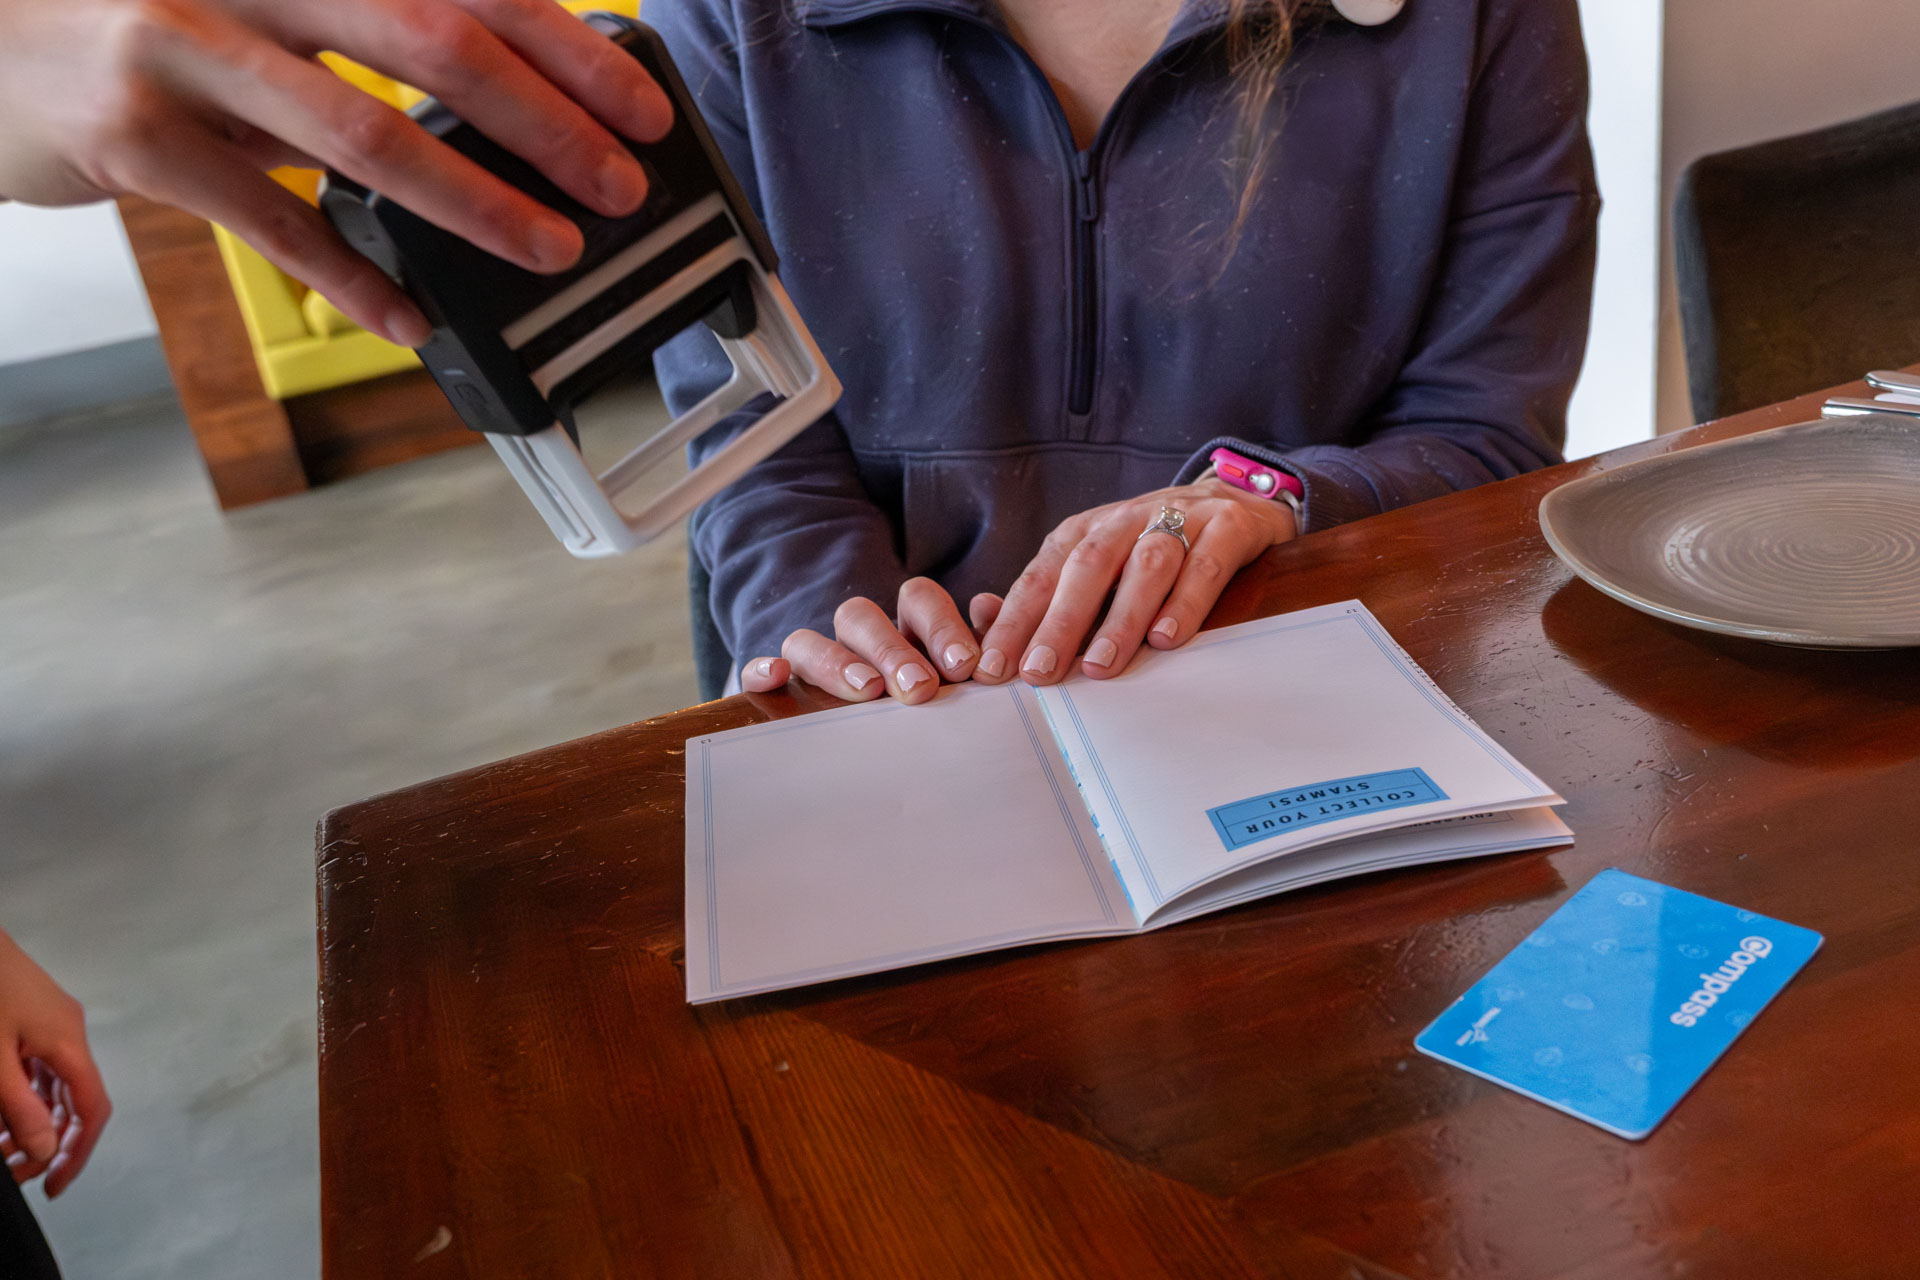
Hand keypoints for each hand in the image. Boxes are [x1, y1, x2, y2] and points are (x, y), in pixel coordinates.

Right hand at [0, 0, 673, 345]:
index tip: (640, 107)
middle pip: (433, 39)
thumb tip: (508, 100)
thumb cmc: (146, 22)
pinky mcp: (135, 137)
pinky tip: (412, 317)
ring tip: (548, 251)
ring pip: (361, 130)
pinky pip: (270, 224)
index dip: (565, 46)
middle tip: (618, 187)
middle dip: (545, 121)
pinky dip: (351, 276)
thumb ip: (363, 36)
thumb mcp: (264, 5)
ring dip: (473, 203)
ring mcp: (183, 48)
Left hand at [0, 930, 108, 1197]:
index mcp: (68, 1042)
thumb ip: (20, 1106)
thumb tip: (45, 1150)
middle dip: (47, 1143)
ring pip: (51, 1087)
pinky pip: (35, 1068)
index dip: (78, 1152)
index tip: (54, 1184)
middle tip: (16, 1172)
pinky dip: (20, 1096)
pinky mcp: (30, 1018)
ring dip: (29, 1122)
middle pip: (73, 1102)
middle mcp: (68, 1033)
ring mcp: (50, 1023)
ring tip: (0, 1146)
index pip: (91, 1110)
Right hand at [739, 577, 1000, 704]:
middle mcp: (862, 642)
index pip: (918, 601)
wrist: (899, 780)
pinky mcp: (782, 697)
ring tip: (867, 692)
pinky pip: (762, 671)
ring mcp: (818, 667)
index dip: (942, 626)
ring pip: (810, 639)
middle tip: (920, 689)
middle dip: (892, 648)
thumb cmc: (945, 725)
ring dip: (838, 661)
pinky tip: (775, 676)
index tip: (967, 667)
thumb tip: (988, 606)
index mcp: (909, 631)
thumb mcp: (969, 691)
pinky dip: (763, 668)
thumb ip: (984, 650)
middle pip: (862, 616)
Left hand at [973, 479, 1296, 684]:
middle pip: (1088, 568)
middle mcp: (1126, 520)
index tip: (993, 668)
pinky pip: (1206, 565)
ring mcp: (1181, 520)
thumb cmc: (1152, 551)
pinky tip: (1167, 639)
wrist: (1236, 502)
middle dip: (1059, 622)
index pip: (1042, 576)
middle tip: (1040, 672)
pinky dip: (1185, 602)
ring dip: (1121, 617)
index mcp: (1086, 532)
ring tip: (1100, 666)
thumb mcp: (1098, 568)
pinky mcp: (1228, 527)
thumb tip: (982, 616)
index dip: (1015, 621)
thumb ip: (1046, 596)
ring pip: (1146, 565)